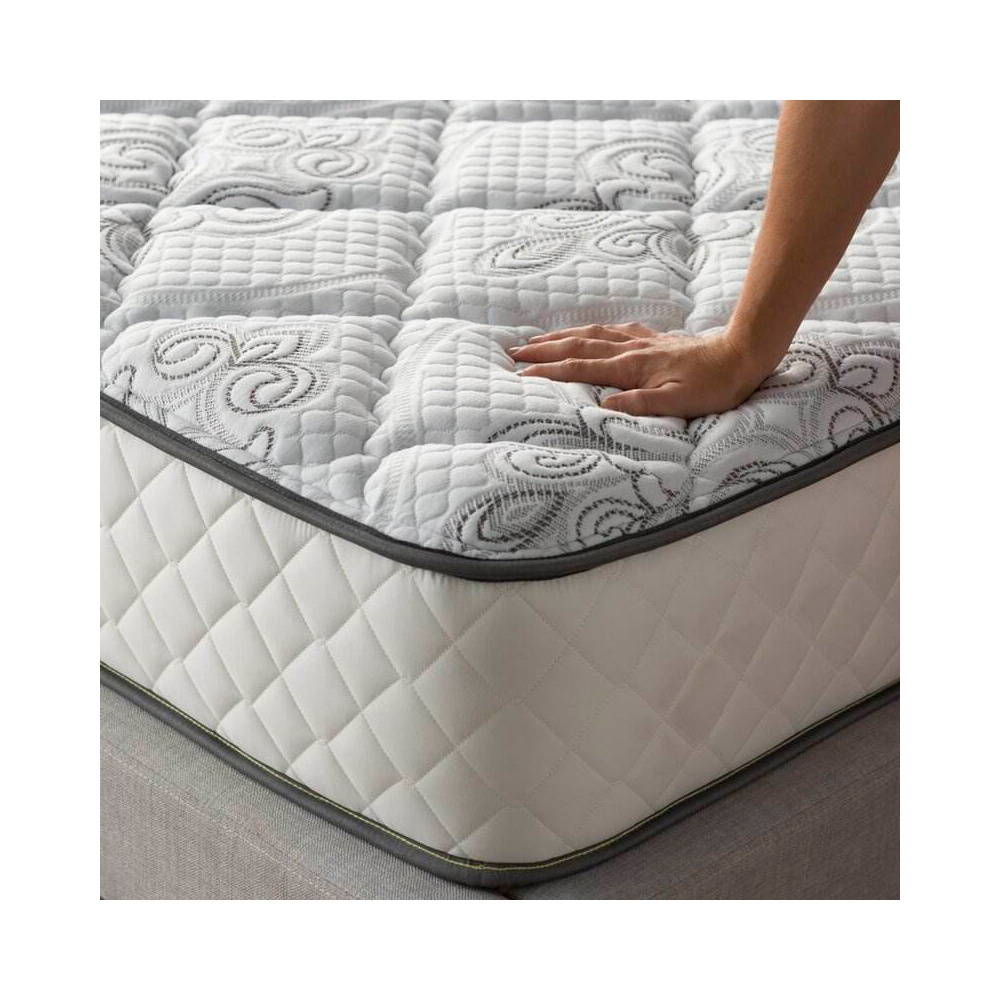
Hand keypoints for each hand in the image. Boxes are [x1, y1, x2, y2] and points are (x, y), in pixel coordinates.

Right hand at [508, 323, 768, 417]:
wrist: (741, 355)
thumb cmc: (713, 386)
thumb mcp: (679, 403)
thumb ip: (641, 404)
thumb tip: (606, 404)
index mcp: (632, 367)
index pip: (581, 369)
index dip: (549, 373)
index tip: (521, 376)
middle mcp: (631, 350)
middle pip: (577, 346)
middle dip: (543, 350)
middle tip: (513, 352)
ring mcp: (641, 341)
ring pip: (591, 334)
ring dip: (560, 337)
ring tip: (536, 340)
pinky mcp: (652, 339)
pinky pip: (610, 331)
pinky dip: (588, 331)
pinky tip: (585, 332)